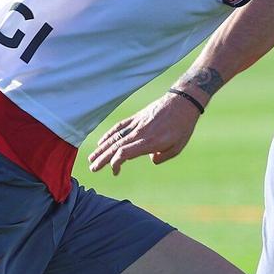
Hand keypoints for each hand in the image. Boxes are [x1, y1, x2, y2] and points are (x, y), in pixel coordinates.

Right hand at [87, 91, 204, 174]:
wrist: (182, 102)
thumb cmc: (183, 127)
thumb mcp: (177, 147)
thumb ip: (162, 157)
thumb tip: (151, 159)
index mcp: (149, 142)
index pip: (125, 152)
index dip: (115, 162)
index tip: (115, 171)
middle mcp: (139, 133)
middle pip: (115, 146)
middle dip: (102, 158)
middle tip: (93, 169)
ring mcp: (136, 124)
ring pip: (114, 137)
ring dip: (101, 148)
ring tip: (91, 158)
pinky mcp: (136, 118)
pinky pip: (119, 126)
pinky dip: (109, 134)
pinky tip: (101, 141)